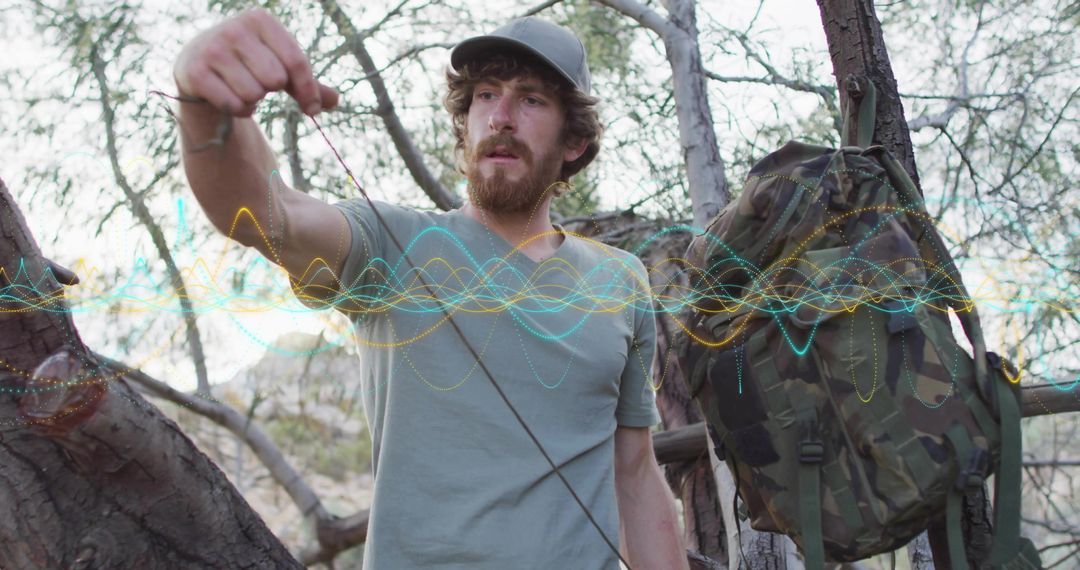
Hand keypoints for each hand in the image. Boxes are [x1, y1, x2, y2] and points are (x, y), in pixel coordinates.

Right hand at [173, 8, 338, 116]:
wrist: (198, 65)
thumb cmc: (249, 65)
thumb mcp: (279, 66)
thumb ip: (308, 83)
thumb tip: (335, 101)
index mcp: (260, 20)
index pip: (296, 61)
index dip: (308, 90)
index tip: (312, 109)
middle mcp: (234, 29)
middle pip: (275, 79)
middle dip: (272, 89)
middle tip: (260, 83)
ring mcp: (212, 49)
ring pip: (254, 94)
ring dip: (254, 101)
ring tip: (242, 88)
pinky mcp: (194, 72)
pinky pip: (234, 105)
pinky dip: (239, 110)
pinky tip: (229, 97)